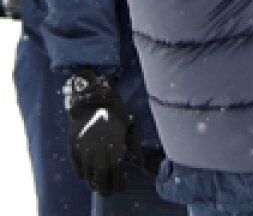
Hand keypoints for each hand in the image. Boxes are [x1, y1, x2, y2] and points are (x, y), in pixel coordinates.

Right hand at [64, 70, 142, 195]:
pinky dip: (82, 174)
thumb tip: (140, 164)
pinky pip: (77, 167)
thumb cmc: (116, 113)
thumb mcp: (129, 128)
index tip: (120, 188)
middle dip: (105, 188)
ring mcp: (84, 151)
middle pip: (101, 179)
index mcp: (115, 148)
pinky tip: (86, 177)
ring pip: (88, 175)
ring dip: (92, 183)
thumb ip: (134, 147)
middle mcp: (99, 152)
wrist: (94, 98)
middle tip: (107, 193)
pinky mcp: (73, 147)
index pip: (117, 175)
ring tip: (96, 187)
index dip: (118, 184)